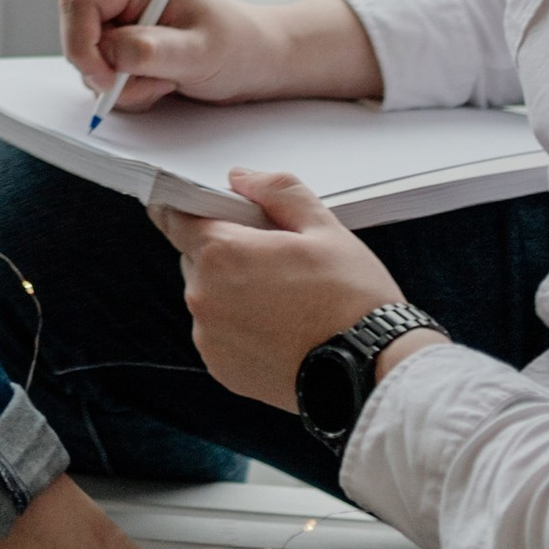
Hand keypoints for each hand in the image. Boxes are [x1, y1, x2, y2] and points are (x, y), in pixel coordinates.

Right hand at [60, 0, 382, 112]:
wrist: (253, 60)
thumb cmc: (236, 46)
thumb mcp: (200, 51)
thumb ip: (152, 51)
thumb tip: (110, 53)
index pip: (79, 3)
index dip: (82, 44)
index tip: (107, 79)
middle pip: (77, 34)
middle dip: (110, 70)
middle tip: (154, 81)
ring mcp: (114, 16)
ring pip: (87, 60)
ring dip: (124, 84)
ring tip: (166, 79)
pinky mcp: (116, 41)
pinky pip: (99, 74)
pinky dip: (126, 89)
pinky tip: (159, 81)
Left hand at [156, 169, 435, 410]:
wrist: (372, 370)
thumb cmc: (352, 299)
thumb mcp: (324, 227)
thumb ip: (277, 191)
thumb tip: (241, 178)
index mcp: (222, 253)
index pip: (177, 218)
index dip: (190, 209)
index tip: (203, 209)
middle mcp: (204, 296)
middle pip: (195, 257)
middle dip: (225, 252)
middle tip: (273, 260)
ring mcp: (209, 337)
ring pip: (208, 297)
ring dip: (231, 290)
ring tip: (284, 300)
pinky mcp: (220, 368)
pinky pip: (218, 332)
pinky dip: (238, 326)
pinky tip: (279, 329)